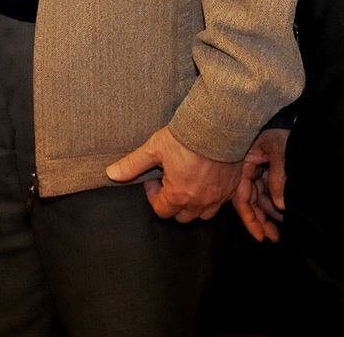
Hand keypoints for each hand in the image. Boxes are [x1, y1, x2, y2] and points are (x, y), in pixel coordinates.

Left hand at [105, 126, 243, 222]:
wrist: (219, 126)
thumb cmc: (186, 137)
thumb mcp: (154, 148)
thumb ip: (132, 165)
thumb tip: (111, 174)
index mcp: (178, 195)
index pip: (161, 211)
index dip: (154, 196)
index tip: (155, 179)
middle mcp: (199, 202)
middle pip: (181, 216)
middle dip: (173, 203)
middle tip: (170, 180)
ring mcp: (218, 197)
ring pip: (202, 214)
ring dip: (193, 204)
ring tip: (188, 182)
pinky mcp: (232, 189)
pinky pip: (221, 204)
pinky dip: (212, 198)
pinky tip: (207, 181)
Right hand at [232, 127, 289, 242]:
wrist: (278, 111)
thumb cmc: (277, 127)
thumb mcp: (279, 150)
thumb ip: (278, 177)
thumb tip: (279, 204)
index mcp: (244, 166)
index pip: (244, 200)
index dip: (251, 219)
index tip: (261, 236)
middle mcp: (246, 171)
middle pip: (250, 201)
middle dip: (260, 220)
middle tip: (274, 237)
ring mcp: (254, 169)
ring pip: (258, 197)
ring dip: (267, 212)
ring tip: (280, 228)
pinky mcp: (262, 167)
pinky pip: (264, 188)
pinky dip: (272, 200)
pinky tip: (281, 211)